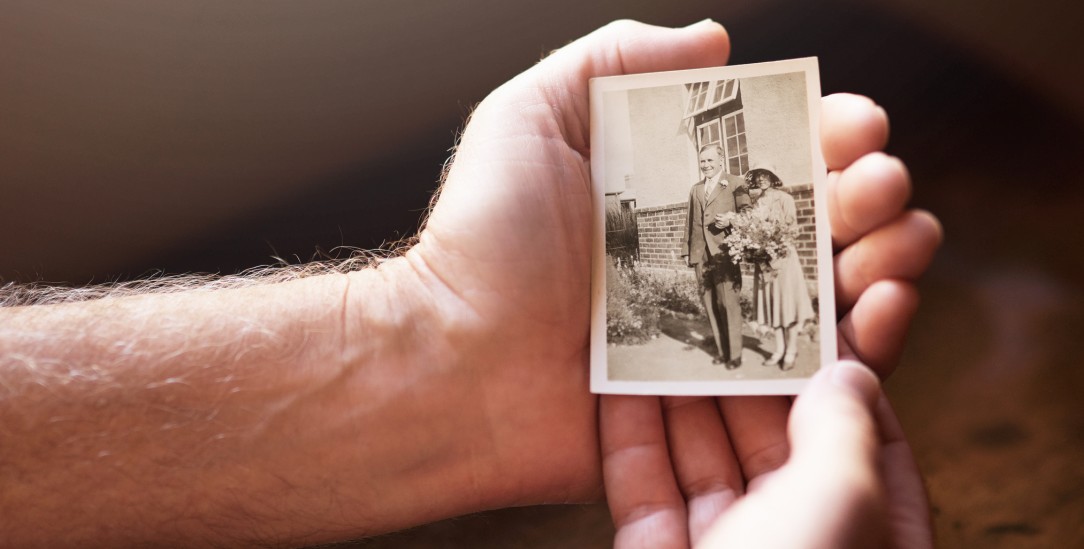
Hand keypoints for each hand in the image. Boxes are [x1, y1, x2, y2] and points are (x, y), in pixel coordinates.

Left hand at [408, 19, 939, 515]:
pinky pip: (823, 379)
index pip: (782, 154)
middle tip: (869, 186)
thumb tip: (716, 38)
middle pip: (828, 219)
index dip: (833, 134)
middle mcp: (710, 255)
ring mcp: (725, 327)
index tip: (850, 128)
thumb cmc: (483, 239)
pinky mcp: (730, 398)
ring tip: (892, 242)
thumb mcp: (532, 116)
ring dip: (893, 258)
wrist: (452, 361)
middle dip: (874, 191)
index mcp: (677, 191)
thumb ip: (614, 60)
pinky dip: (876, 341)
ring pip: (843, 292)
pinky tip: (883, 309)